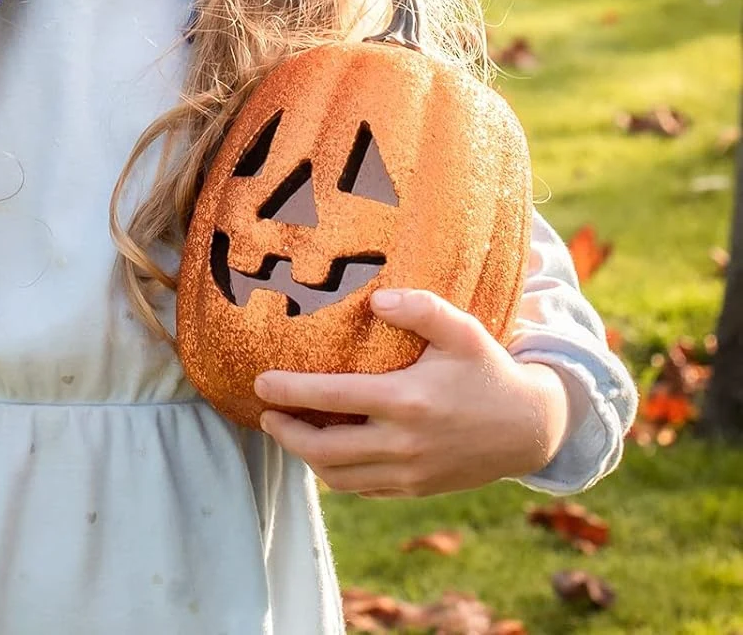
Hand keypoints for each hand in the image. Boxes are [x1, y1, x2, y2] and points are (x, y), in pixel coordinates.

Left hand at [253, 288, 570, 497]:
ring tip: (286, 431)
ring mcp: (410, 473)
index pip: (332, 399)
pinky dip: (335, 474)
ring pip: (339, 476)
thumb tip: (374, 300)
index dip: (289, 392)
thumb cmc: (488, 369)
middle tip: (263, 413)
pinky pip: (362, 488)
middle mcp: (404, 444)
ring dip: (304, 457)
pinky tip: (323, 452)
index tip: (259, 383)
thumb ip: (420, 308)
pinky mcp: (416, 489)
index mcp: (407, 401)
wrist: (530, 428)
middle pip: (324, 450)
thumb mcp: (462, 330)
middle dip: (285, 433)